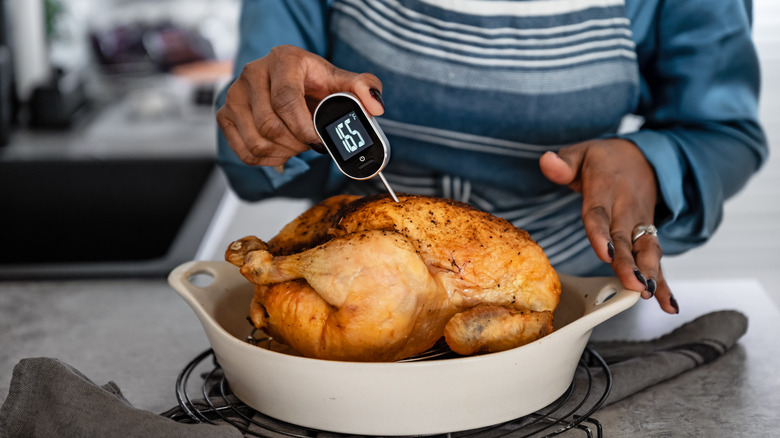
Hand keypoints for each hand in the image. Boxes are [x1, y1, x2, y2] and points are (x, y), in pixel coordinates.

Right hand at [216, 45, 384, 166]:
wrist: (290, 80)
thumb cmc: (314, 82)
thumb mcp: (342, 81)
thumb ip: (363, 89)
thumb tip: (375, 106)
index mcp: (283, 60)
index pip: (286, 100)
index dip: (304, 128)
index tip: (319, 141)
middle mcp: (253, 73)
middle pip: (270, 125)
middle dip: (296, 144)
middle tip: (310, 143)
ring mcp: (235, 94)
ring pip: (256, 141)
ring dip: (282, 153)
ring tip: (297, 145)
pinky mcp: (225, 113)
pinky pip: (244, 151)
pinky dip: (266, 160)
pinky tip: (281, 151)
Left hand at [539, 138, 678, 313]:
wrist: (642, 157)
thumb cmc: (603, 160)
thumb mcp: (581, 153)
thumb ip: (564, 162)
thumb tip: (547, 161)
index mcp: (605, 190)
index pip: (599, 215)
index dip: (601, 235)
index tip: (605, 254)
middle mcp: (625, 209)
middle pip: (625, 240)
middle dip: (630, 264)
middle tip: (634, 284)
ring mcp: (640, 223)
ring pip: (646, 251)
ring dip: (649, 273)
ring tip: (648, 294)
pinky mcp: (648, 234)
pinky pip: (656, 259)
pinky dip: (664, 282)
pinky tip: (668, 304)